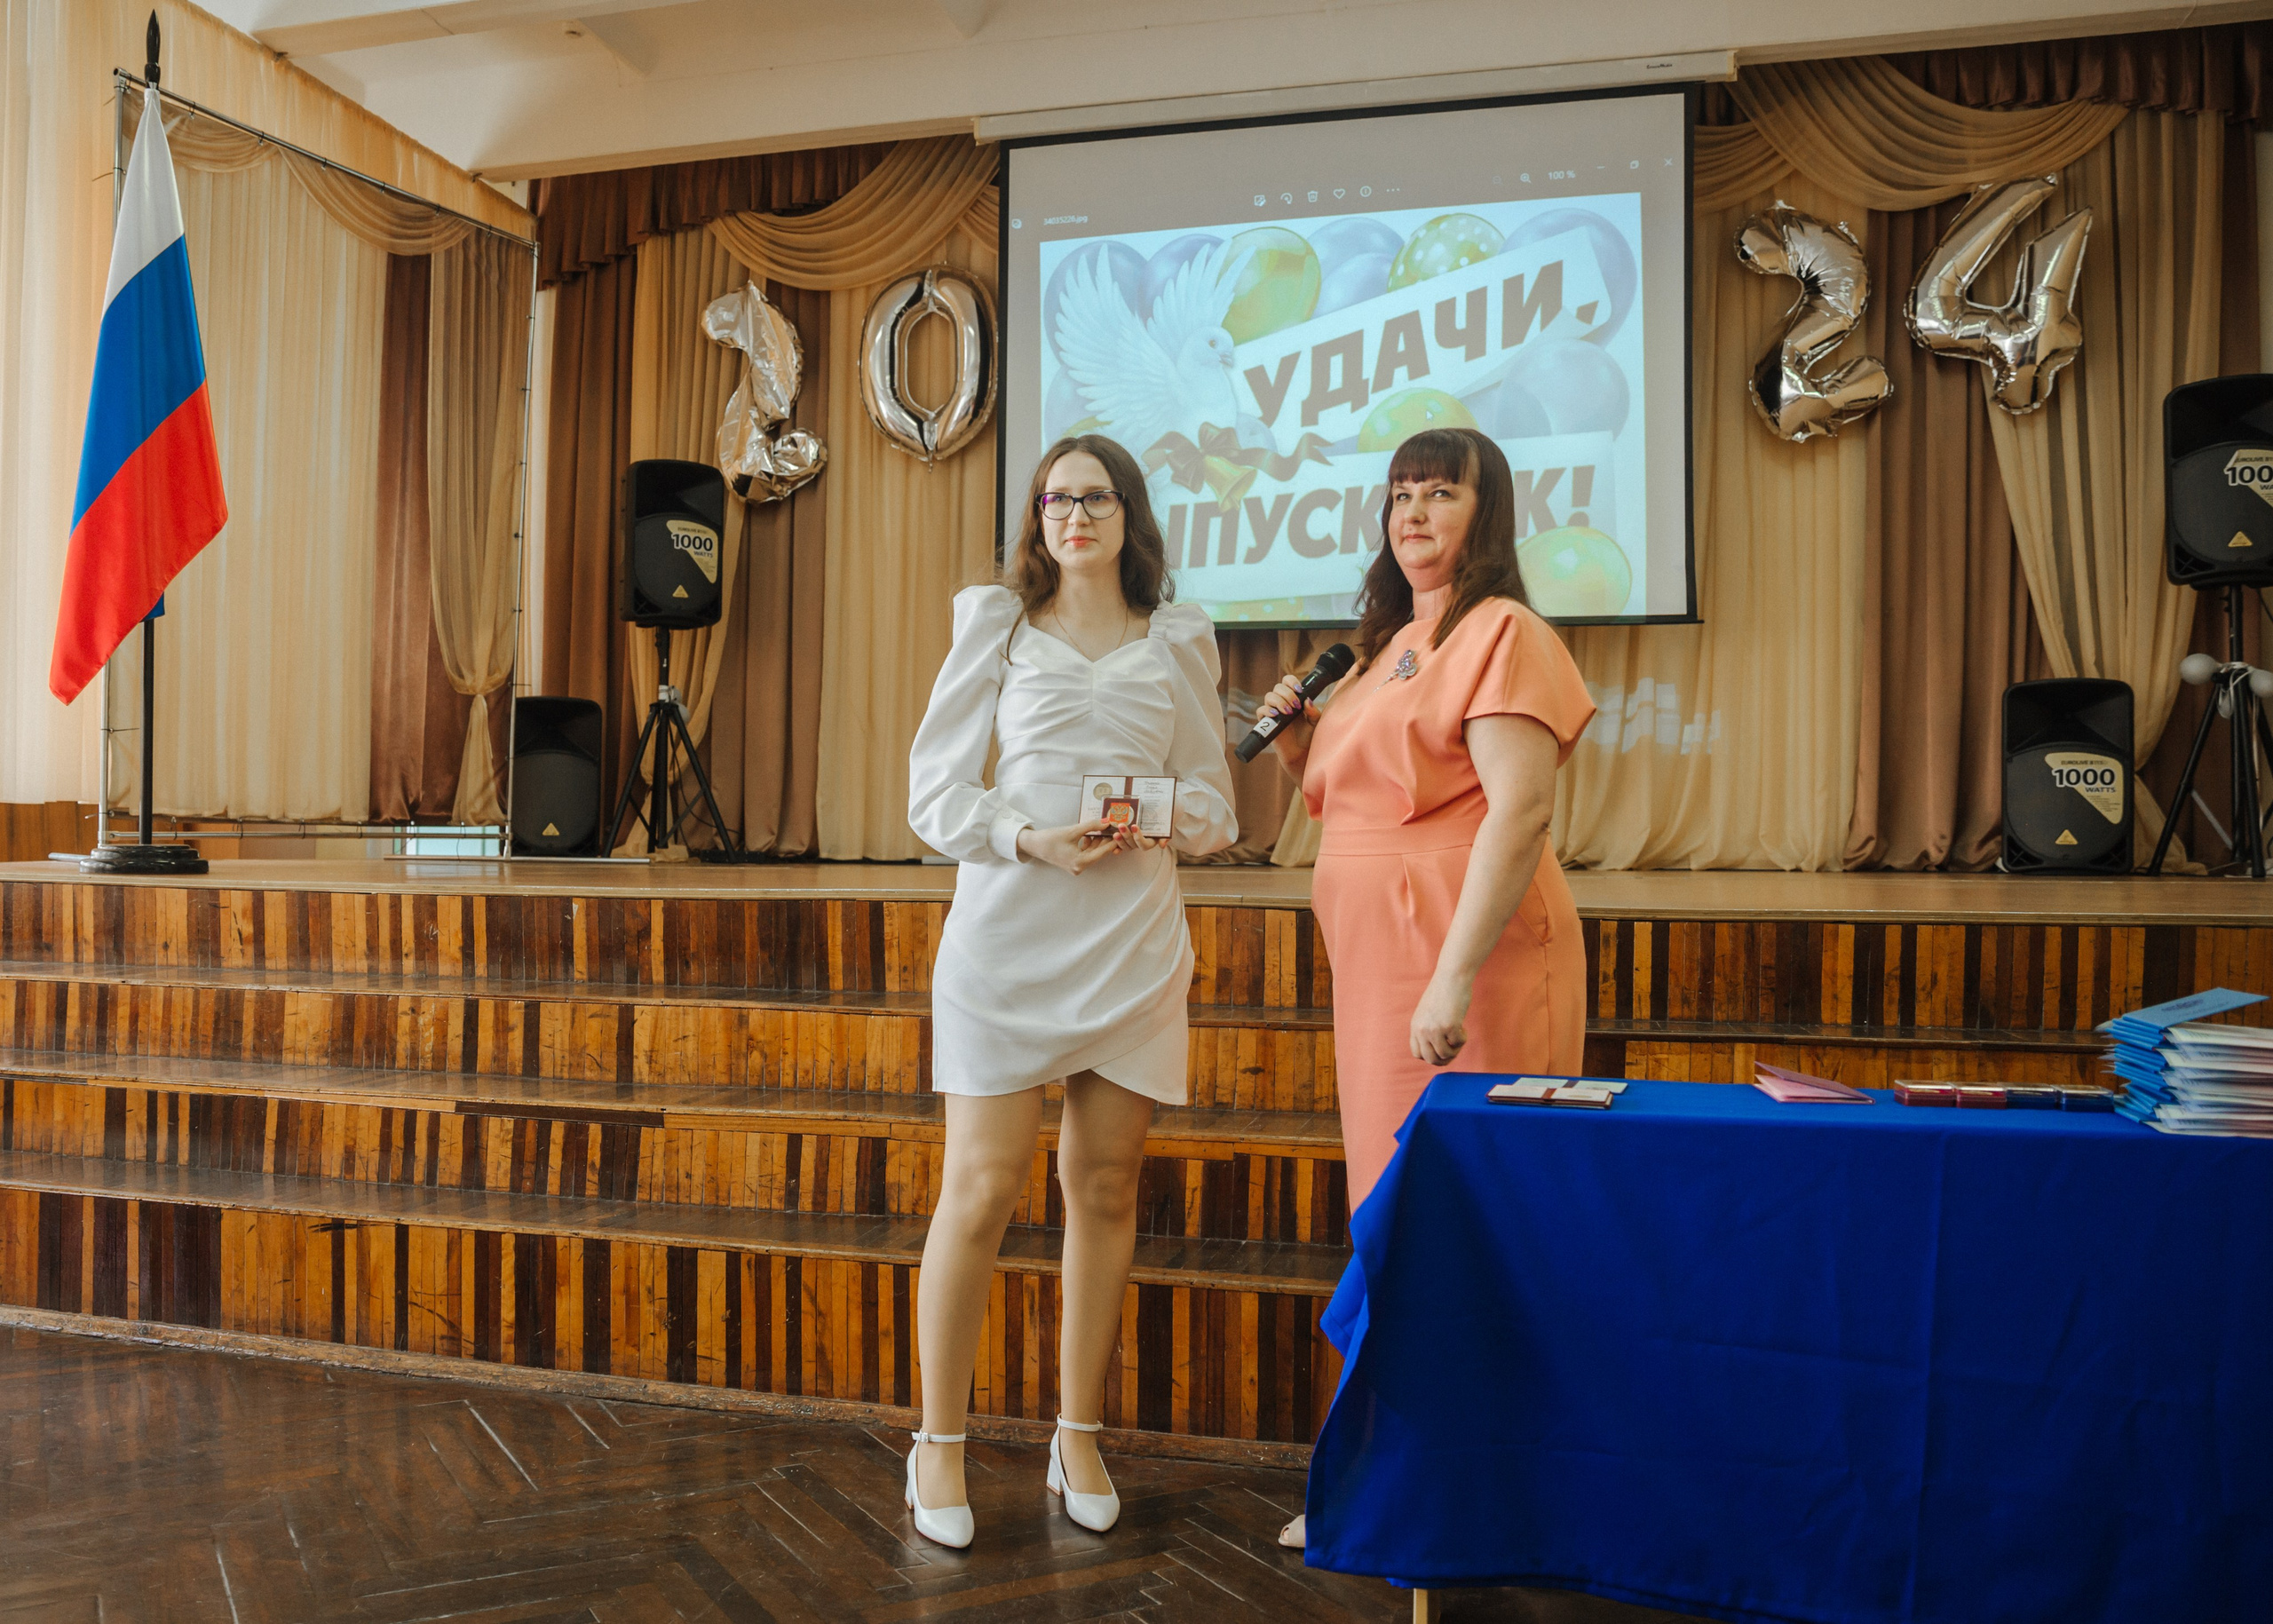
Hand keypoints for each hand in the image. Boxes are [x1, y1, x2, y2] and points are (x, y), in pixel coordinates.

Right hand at [1017, 819, 1143, 874]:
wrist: (1033, 845)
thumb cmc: (1050, 839)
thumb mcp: (1072, 831)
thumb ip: (1091, 826)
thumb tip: (1107, 822)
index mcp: (1080, 863)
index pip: (1102, 852)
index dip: (1112, 841)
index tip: (1121, 832)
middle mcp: (1079, 868)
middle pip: (1098, 853)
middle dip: (1106, 840)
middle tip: (1115, 828)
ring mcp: (1076, 866)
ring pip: (1093, 853)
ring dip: (1098, 841)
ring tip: (1105, 828)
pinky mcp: (1073, 862)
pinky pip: (1086, 853)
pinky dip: (1090, 844)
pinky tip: (1092, 833)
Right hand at [1258, 674, 1320, 759]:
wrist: (1301, 753)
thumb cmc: (1308, 736)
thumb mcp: (1315, 722)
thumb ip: (1313, 711)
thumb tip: (1307, 700)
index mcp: (1294, 698)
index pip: (1287, 681)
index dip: (1291, 681)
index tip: (1299, 690)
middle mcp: (1282, 702)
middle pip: (1278, 687)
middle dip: (1287, 693)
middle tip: (1296, 705)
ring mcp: (1273, 712)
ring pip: (1269, 696)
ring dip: (1279, 701)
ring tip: (1288, 712)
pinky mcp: (1266, 722)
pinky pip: (1260, 711)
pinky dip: (1267, 710)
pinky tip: (1276, 715)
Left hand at [1409, 971, 1472, 1065]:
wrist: (1451, 977)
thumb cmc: (1443, 993)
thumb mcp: (1427, 1013)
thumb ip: (1427, 1029)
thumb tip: (1437, 1051)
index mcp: (1415, 1026)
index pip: (1417, 1054)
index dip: (1430, 1056)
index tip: (1441, 1050)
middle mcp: (1422, 1030)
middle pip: (1430, 1059)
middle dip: (1444, 1059)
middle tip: (1454, 1051)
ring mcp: (1435, 1029)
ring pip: (1445, 1054)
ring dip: (1455, 1050)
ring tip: (1458, 1036)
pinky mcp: (1449, 1026)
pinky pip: (1458, 1044)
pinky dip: (1463, 1039)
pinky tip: (1463, 1027)